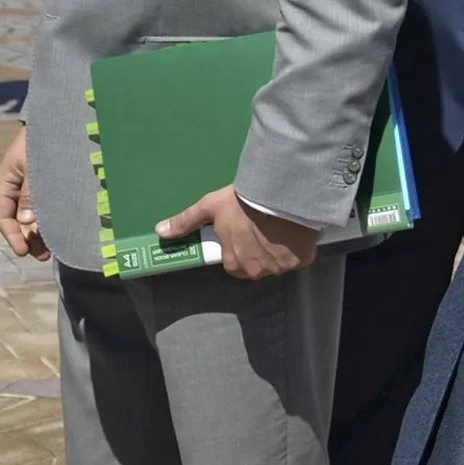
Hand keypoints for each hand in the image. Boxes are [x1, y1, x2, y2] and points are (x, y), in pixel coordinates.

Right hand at [0, 126, 47, 261]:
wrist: (53, 120)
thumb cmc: (39, 140)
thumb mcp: (33, 166)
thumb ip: (31, 193)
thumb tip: (25, 222)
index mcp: (4, 183)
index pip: (3, 216)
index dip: (12, 236)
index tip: (23, 251)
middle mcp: (14, 188)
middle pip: (17, 220)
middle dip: (28, 239)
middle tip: (43, 255)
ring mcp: (28, 187)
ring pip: (30, 216)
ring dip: (39, 232)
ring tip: (50, 249)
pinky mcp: (43, 185)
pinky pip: (42, 206)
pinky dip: (47, 218)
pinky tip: (58, 229)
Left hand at [155, 186, 316, 278]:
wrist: (280, 193)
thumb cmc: (242, 202)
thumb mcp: (210, 207)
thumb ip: (186, 221)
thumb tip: (161, 231)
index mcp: (233, 263)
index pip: (233, 262)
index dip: (238, 248)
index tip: (244, 233)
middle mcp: (256, 271)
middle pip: (256, 265)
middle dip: (258, 252)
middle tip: (262, 229)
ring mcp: (280, 266)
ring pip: (277, 262)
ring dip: (278, 250)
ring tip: (280, 229)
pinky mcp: (302, 259)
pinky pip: (299, 258)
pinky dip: (298, 249)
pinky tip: (296, 233)